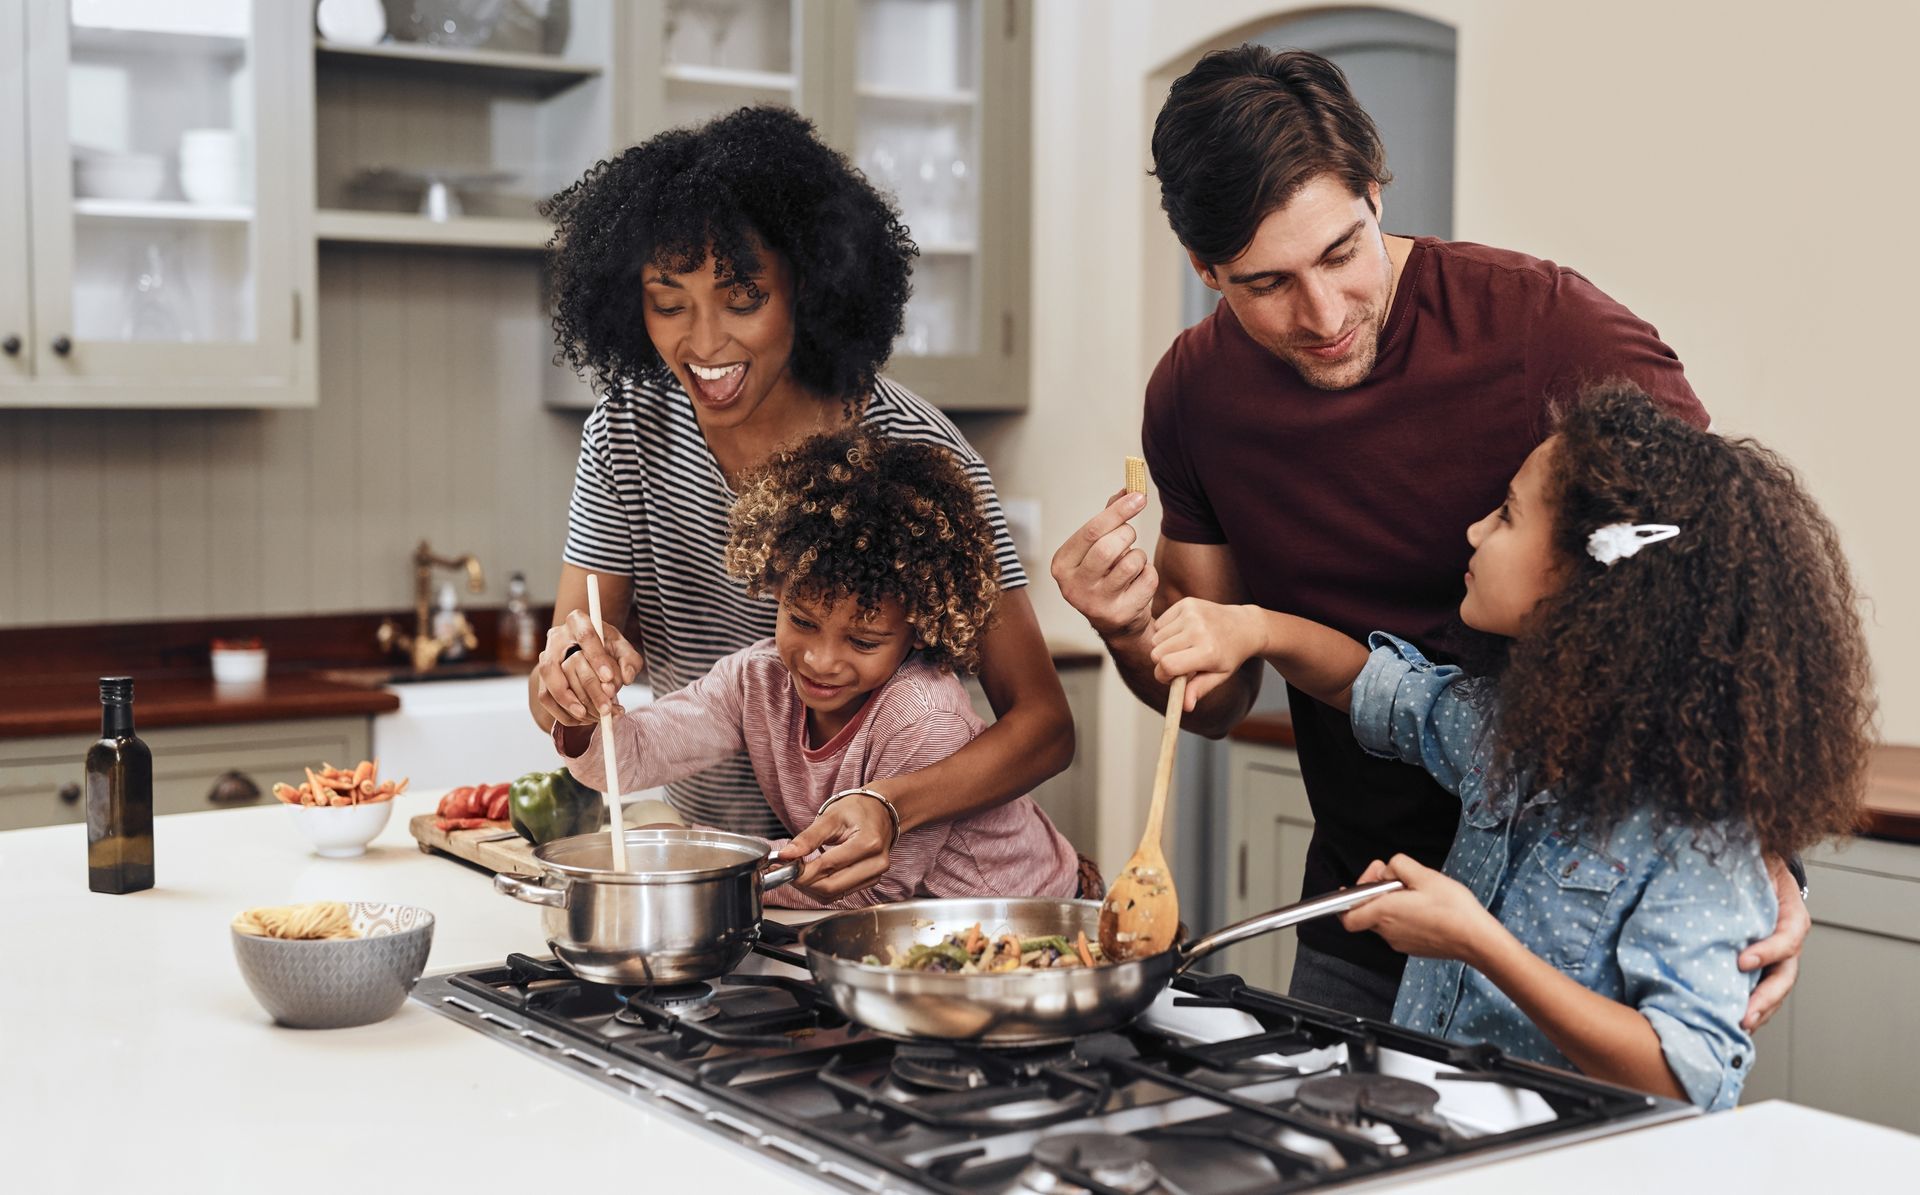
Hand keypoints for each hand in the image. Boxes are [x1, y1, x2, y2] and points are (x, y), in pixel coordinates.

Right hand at [533, 608, 643, 727]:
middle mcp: (556, 638)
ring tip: (594, 717)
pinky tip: (584, 719)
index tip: (609, 679)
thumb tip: (627, 677)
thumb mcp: (623, 649)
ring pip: (550, 684)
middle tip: (606, 708)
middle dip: (589, 690)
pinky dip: (563, 713)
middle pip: (566, 665)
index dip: (597, 658)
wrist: (586, 653)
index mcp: (578, 621)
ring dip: (572, 705)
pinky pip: (546, 699)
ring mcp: (545, 658)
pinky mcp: (541, 678)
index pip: (585, 636)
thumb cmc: (607, 649)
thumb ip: (629, 660)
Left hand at [778, 791, 894, 898]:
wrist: (879, 811)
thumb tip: (786, 855)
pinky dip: (821, 888)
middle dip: (804, 881)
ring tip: (799, 870)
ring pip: (834, 894)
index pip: (828, 866)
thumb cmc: (857, 810)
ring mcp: (875, 875)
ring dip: (811, 887)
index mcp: (868, 843)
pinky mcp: (870, 882)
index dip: (801, 870)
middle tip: (787, 869)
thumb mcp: (830, 817)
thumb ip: (807, 838)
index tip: (783, 865)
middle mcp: (876, 863)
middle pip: (831, 886)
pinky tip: (813, 875)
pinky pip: (840, 893)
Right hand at [1049, 492, 1155, 641]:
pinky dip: (1149, 573)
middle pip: (1109, 547)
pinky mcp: (1120, 614)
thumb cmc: (1104, 575)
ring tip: (1132, 563)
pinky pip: (1147, 579)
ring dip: (1139, 556)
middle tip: (1129, 536)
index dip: (1118, 511)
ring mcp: (1096, 604)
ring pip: (1131, 563)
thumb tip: (1128, 488)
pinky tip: (1138, 581)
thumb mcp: (1096, 547)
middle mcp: (1073, 587)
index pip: (1091, 531)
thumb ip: (1109, 518)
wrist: (1115, 623)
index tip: (1138, 496)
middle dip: (1127, 534)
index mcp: (1062, 565)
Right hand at [1148, 596, 1264, 709]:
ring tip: (1183, 647)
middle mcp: (1198, 630)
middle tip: (1179, 663)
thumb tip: (1184, 706)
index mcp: (1207, 652)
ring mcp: (1191, 614)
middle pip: (1156, 653)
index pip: (1167, 665)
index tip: (1169, 678)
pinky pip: (1159, 624)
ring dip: (1164, 646)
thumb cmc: (1229, 654)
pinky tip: (1182, 633)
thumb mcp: (1219, 676)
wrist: (1244, 625)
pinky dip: (1165, 631)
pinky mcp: (1185, 603)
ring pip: (1156, 638)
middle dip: (1163, 662)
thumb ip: (1199, 689)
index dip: (1162, 675)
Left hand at [1339, 854, 1499, 962]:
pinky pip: (1399, 929)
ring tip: (1414, 890)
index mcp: (1384, 913)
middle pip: (1366, 913)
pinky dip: (1403, 916)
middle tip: (1395, 877)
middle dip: (1376, 892)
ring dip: (1391, 904)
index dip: (1348, 898)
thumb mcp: (1424, 874)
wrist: (1477, 940)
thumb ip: (1398, 866)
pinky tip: (1423, 906)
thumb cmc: (1452, 908)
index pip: (1347, 916)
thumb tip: (1387, 871)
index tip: (1366, 882)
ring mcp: (1400, 942)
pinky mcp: (1413, 948)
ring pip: (1384, 920)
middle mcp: (1387, 932)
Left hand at [1739, 856, 1809, 1030]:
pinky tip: (1731, 1022)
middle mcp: (1787, 940)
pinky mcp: (1761, 966)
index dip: (1768, 951)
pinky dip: (1749, 1007)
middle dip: (1765, 998)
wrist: (1758, 868)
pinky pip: (1759, 989)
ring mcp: (1777, 957)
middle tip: (1745, 1016)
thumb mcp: (1761, 863)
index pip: (1787, 937)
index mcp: (1791, 915)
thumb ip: (1747, 869)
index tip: (1742, 962)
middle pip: (1784, 975)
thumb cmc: (1757, 866)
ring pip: (1775, 990)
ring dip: (1759, 1011)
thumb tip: (1708, 864)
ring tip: (1740, 1027)